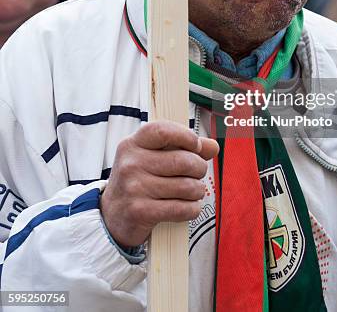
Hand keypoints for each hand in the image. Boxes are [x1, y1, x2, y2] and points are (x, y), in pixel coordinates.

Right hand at [100, 120, 218, 247]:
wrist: (112, 216)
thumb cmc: (138, 181)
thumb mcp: (152, 158)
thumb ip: (183, 147)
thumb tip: (213, 146)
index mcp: (132, 144)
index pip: (163, 131)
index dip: (186, 136)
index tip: (196, 146)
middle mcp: (131, 164)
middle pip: (183, 161)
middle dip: (199, 168)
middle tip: (198, 173)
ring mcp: (134, 188)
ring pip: (186, 186)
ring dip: (197, 191)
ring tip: (193, 191)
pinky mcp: (140, 212)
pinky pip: (182, 208)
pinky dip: (193, 209)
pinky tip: (189, 207)